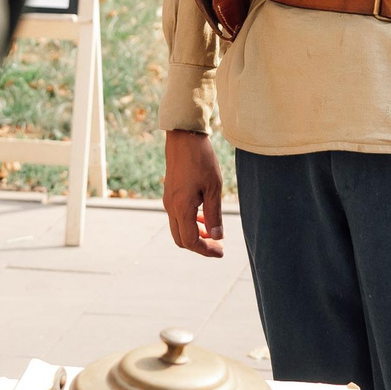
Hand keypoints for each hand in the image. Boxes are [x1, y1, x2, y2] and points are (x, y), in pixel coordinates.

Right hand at [163, 130, 225, 256]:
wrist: (184, 137)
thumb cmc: (201, 160)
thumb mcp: (214, 188)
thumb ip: (214, 214)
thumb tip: (217, 237)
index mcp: (181, 207)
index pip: (190, 240)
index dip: (206, 250)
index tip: (221, 252)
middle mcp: (171, 207)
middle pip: (181, 239)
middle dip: (200, 246)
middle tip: (218, 246)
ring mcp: (168, 200)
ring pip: (178, 228)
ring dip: (195, 235)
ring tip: (214, 233)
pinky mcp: (170, 194)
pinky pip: (178, 217)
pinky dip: (191, 223)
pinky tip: (204, 217)